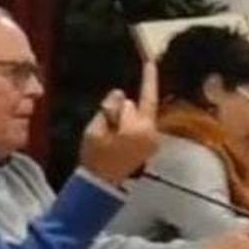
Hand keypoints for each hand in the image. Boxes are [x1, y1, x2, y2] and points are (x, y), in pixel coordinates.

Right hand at [79, 61, 159, 185]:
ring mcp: (153, 142)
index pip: (144, 98)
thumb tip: (120, 94)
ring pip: (141, 117)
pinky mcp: (150, 148)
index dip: (147, 78)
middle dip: (124, 109)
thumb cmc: (95, 157)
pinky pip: (141, 127)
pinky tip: (117, 135)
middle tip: (106, 123)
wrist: (102, 186)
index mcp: (138, 128)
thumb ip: (109, 108)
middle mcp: (151, 134)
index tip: (151, 61)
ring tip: (110, 135)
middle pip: (139, 106)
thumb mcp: (95, 129)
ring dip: (127, 118)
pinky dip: (130, 126)